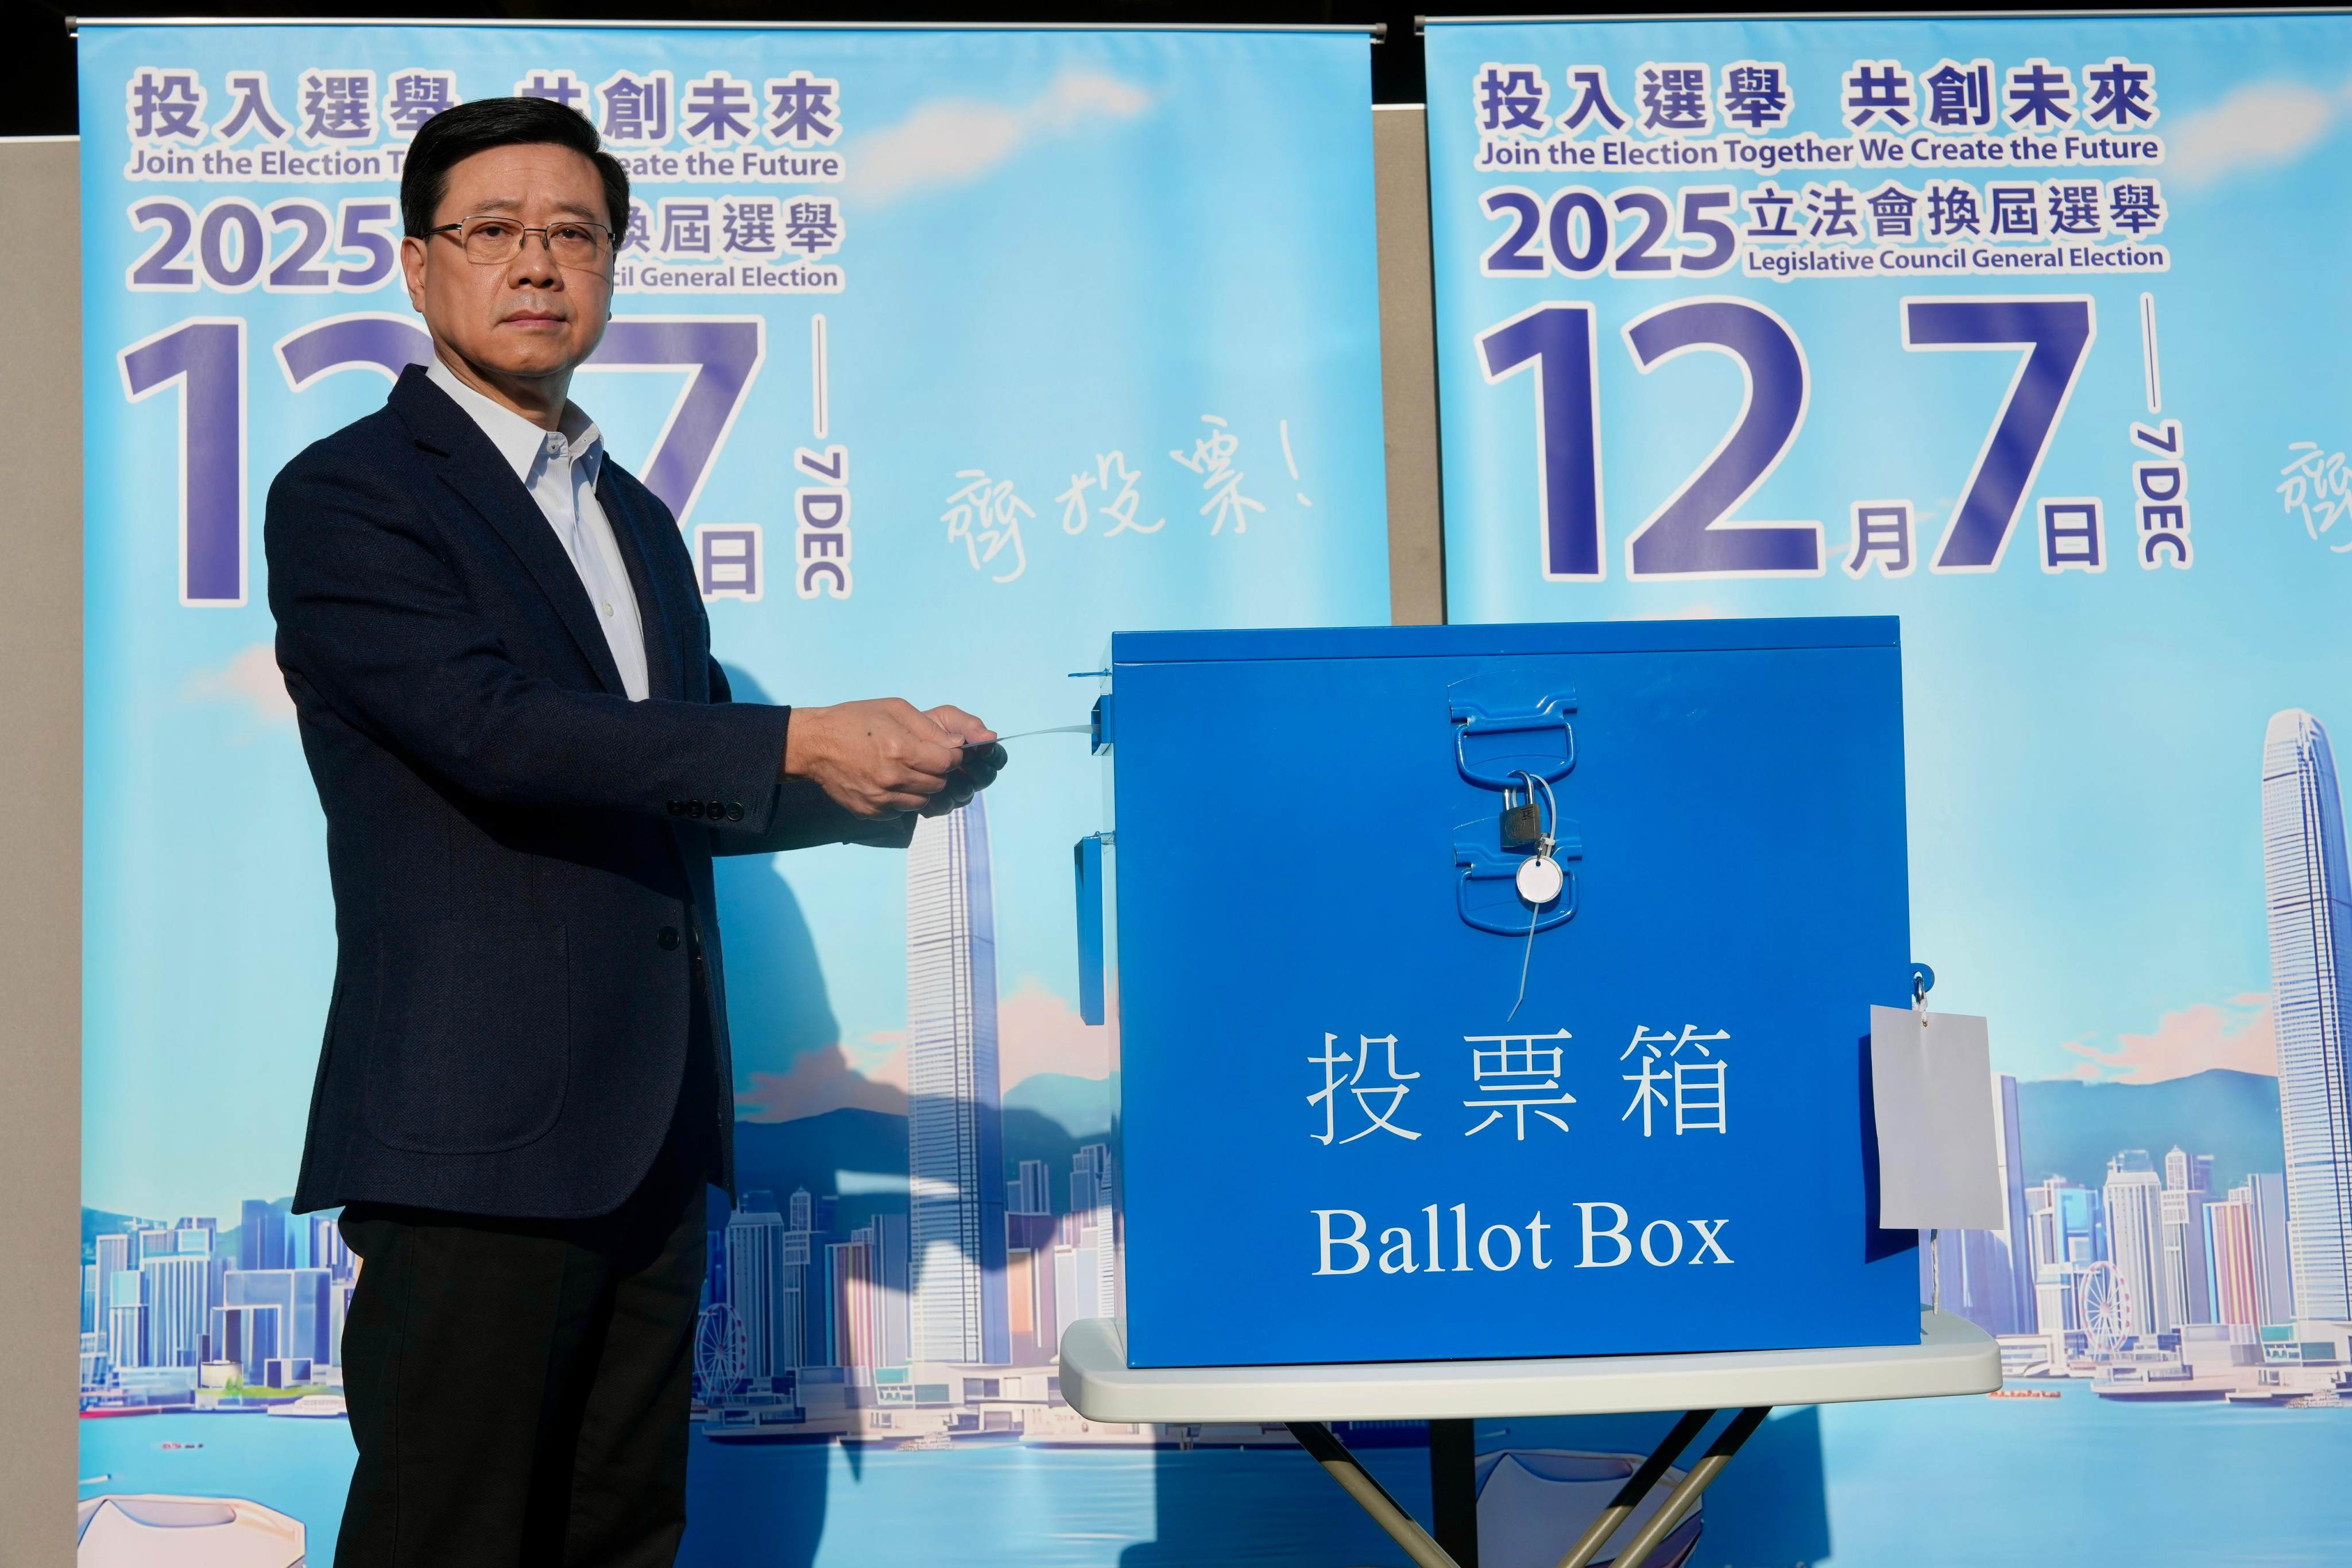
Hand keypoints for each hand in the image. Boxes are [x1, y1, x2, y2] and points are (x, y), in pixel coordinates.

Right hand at [783, 699, 972, 818]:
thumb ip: (929, 728)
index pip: (948, 762)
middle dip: (937, 771)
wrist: (814, 745)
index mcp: (901, 749)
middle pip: (939, 783)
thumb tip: (959, 743)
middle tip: (922, 759)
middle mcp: (893, 778)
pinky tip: (888, 782)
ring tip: (905, 770)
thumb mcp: (894, 709)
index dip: (951, 755)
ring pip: (923, 801)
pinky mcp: (871, 812)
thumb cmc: (855, 721)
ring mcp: (881, 799)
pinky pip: (901, 810)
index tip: (943, 750)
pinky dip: (902, 798)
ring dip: (921, 787)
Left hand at [917, 706, 1004, 817]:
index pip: (997, 759)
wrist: (891, 747)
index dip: (991, 754)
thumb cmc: (921, 730)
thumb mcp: (944, 719)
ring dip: (953, 780)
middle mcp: (970, 774)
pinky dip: (935, 793)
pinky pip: (945, 805)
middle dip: (973, 766)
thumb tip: (991, 736)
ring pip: (966, 793)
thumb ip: (968, 725)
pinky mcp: (938, 805)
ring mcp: (955, 792)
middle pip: (986, 777)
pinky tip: (924, 782)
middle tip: (958, 757)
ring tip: (938, 768)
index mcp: (976, 752)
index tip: (978, 747)